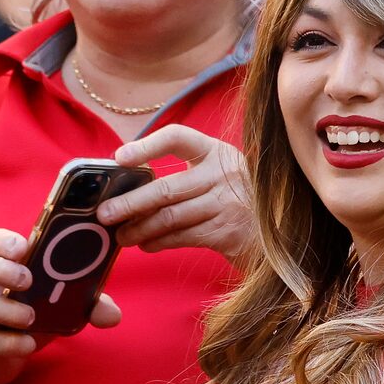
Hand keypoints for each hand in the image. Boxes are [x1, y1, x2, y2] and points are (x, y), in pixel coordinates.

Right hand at [0, 228, 125, 383]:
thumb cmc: (27, 318)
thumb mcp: (57, 306)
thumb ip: (86, 304)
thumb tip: (112, 315)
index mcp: (3, 266)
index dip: (2, 240)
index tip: (24, 247)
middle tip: (27, 280)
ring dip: (7, 309)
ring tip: (30, 317)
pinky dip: (10, 342)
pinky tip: (28, 345)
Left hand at [106, 126, 256, 269]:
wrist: (280, 236)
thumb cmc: (236, 204)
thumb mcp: (216, 178)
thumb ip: (182, 179)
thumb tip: (129, 191)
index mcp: (217, 152)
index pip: (177, 138)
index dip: (146, 146)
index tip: (119, 158)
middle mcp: (224, 173)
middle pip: (165, 187)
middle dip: (129, 203)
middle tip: (104, 214)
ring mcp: (228, 203)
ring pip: (169, 216)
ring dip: (139, 229)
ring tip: (120, 236)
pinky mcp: (227, 232)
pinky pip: (181, 237)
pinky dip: (158, 242)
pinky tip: (146, 245)